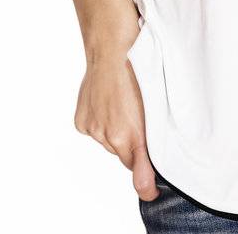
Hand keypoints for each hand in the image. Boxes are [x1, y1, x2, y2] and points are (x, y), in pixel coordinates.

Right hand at [74, 26, 158, 201]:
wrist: (114, 50)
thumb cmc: (142, 74)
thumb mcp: (156, 108)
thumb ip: (148, 152)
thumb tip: (146, 187)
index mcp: (129, 135)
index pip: (137, 169)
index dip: (147, 169)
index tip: (154, 178)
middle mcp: (107, 137)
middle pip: (124, 155)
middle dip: (134, 145)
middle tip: (142, 121)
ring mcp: (92, 129)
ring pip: (110, 143)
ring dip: (118, 133)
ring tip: (126, 108)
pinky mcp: (81, 121)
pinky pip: (95, 131)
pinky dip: (103, 124)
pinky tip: (110, 106)